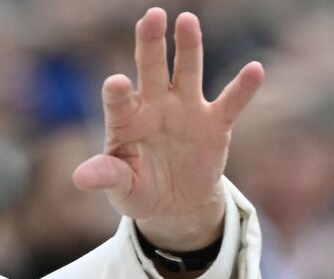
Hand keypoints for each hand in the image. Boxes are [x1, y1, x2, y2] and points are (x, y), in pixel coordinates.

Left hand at [72, 7, 263, 250]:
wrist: (174, 204)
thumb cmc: (139, 190)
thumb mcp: (121, 189)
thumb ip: (106, 177)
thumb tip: (79, 178)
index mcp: (126, 121)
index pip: (118, 101)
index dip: (117, 92)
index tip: (117, 84)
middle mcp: (154, 106)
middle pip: (151, 70)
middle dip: (150, 44)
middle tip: (150, 17)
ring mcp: (185, 110)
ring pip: (187, 72)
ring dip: (188, 47)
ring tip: (187, 20)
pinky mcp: (214, 124)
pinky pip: (230, 102)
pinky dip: (243, 88)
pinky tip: (255, 69)